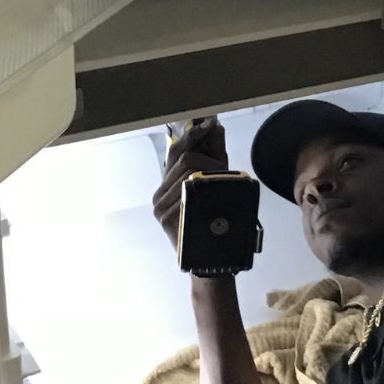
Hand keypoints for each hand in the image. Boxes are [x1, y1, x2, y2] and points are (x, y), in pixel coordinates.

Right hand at [152, 119, 228, 248]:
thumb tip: (216, 126)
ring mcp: (160, 204)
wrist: (210, 260)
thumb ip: (215, 157)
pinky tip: (212, 198)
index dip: (192, 134)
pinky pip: (186, 189)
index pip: (176, 150)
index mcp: (168, 184)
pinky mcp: (164, 216)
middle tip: (223, 168)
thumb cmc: (214, 223)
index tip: (209, 123)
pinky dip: (204, 188)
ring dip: (210, 173)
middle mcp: (159, 193)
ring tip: (222, 186)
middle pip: (184, 157)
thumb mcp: (216, 185)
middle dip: (208, 158)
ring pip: (188, 171)